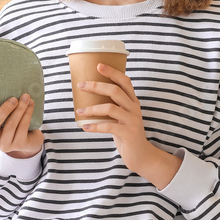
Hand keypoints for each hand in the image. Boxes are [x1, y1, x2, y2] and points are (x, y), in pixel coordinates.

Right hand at [0, 94, 43, 158]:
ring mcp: (5, 144)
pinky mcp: (19, 144)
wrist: (29, 138)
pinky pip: (23, 127)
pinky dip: (27, 113)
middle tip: (13, 99)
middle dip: (3, 110)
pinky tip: (31, 103)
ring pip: (11, 125)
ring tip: (25, 96)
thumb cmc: (9, 121)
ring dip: (20, 109)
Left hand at [77, 64, 180, 186]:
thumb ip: (111, 106)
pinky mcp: (128, 133)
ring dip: (92, 108)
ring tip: (79, 111)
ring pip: (110, 108)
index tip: (98, 65)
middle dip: (96, 86)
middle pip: (115, 91)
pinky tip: (84, 126)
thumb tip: (87, 96)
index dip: (112, 72)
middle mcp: (134, 108)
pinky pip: (109, 126)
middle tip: (81, 86)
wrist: (140, 155)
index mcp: (132, 101)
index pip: (125, 81)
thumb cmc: (126, 133)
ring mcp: (132, 120)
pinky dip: (95, 126)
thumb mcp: (121, 116)